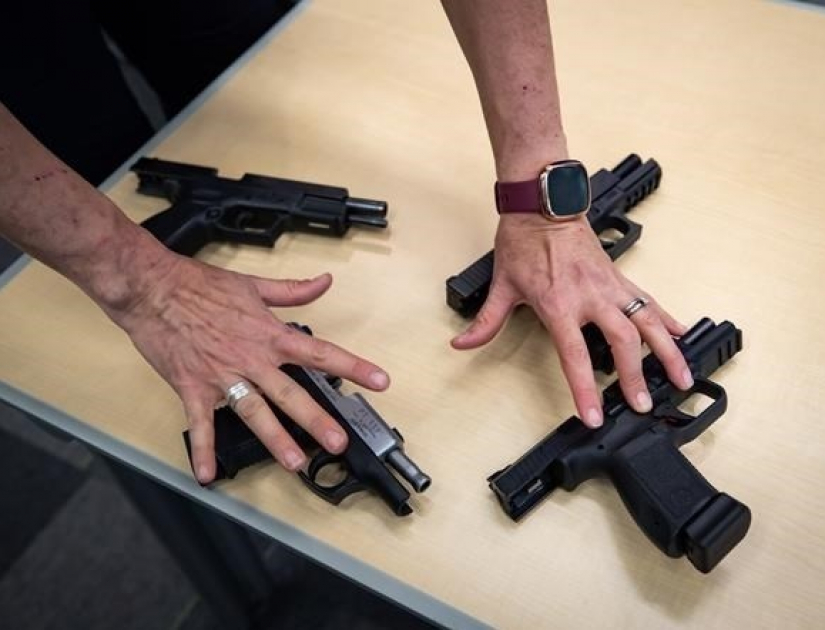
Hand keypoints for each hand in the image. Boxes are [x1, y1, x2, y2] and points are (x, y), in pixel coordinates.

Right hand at [109, 255, 389, 482]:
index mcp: (269, 334)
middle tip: (338, 441)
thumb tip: (324, 282)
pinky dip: (203, 450)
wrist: (152, 288)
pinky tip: (207, 474)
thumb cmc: (199, 285)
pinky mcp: (192, 387)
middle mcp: (250, 359)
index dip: (353, 367)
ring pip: (254, 412)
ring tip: (294, 462)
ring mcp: (222, 376)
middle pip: (290, 393)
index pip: (320, 353)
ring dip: (275, 439)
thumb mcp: (253, 284)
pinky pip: (200, 424)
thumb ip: (292, 290)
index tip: (379, 380)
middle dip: (317, 419)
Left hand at [451, 214, 692, 426]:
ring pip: (647, 321)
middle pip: (622, 343)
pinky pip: (648, 300)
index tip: (594, 414)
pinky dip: (666, 318)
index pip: (575, 356)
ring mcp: (609, 285)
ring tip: (682, 377)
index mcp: (559, 304)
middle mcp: (590, 296)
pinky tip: (682, 335)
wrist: (543, 204)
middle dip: (634, 377)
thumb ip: (486, 321)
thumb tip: (463, 343)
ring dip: (667, 351)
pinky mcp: (619, 276)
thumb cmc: (523, 240)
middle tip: (643, 404)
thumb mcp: (502, 284)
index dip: (585, 389)